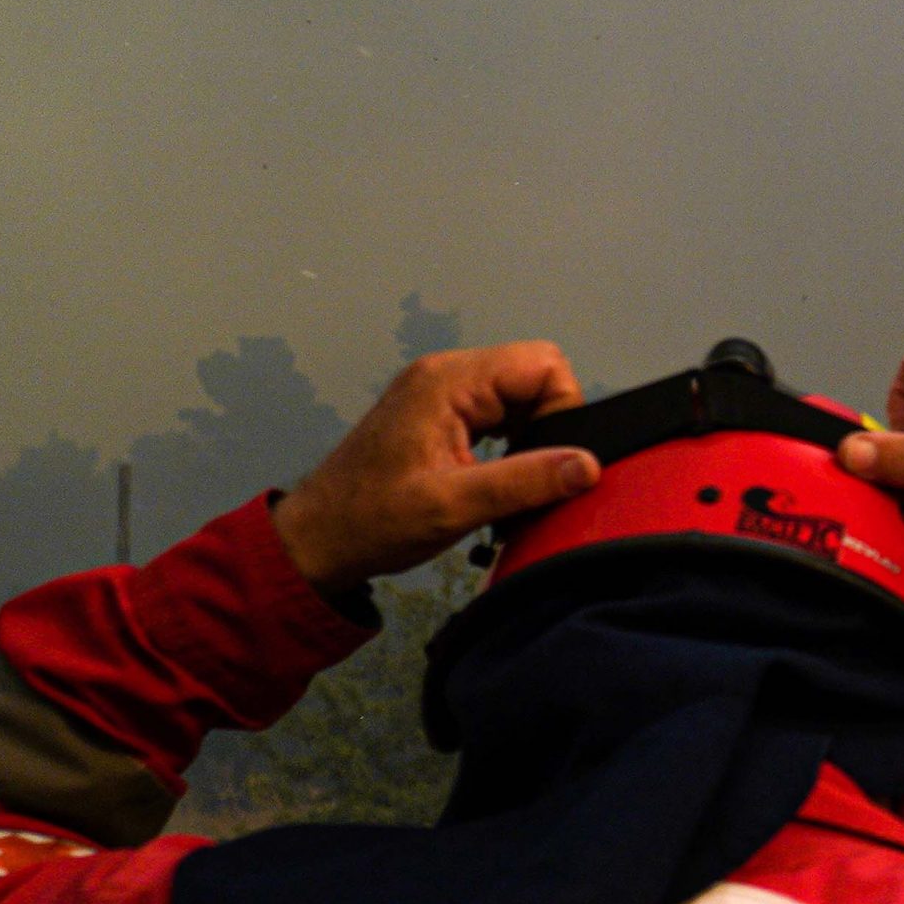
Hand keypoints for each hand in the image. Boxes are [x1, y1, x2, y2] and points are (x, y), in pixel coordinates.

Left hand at [272, 345, 600, 595]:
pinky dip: (511, 442)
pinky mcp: (441, 413)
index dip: (563, 410)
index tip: (553, 460)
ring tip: (509, 478)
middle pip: (535, 375)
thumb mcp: (453, 506)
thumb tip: (586, 465)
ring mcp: (441, 392)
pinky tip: (497, 474)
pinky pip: (499, 411)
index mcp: (446, 382)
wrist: (317, 538)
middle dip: (548, 425)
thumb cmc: (368, 520)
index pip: (542, 364)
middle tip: (531, 474)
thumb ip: (524, 481)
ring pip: (520, 395)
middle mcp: (444, 375)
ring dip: (529, 436)